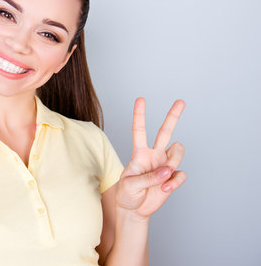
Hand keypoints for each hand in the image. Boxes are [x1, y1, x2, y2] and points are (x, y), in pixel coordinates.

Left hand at [116, 97, 186, 219]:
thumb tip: (167, 170)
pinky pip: (181, 174)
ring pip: (178, 151)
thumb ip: (147, 177)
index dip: (139, 115)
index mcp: (139, 153)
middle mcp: (154, 155)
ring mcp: (164, 165)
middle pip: (165, 131)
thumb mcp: (129, 185)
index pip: (139, 130)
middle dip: (173, 116)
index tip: (141, 99)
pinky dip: (175, 182)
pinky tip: (166, 189)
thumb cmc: (127, 193)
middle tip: (181, 101)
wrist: (134, 209)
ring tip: (163, 179)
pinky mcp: (172, 177)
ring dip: (173, 163)